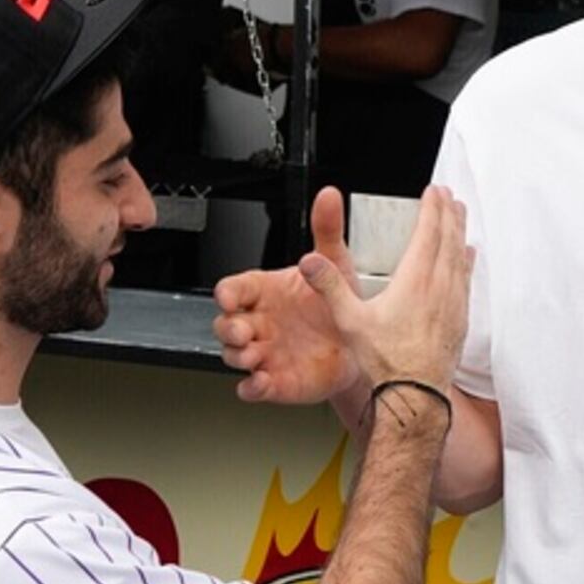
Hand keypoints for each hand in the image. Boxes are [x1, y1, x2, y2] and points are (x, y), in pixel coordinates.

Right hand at [213, 187, 361, 403]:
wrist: (359, 347)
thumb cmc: (337, 304)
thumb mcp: (335, 263)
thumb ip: (326, 230)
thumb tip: (329, 195)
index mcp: (265, 291)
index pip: (233, 288)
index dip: (228, 292)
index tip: (230, 295)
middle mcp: (258, 322)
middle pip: (225, 324)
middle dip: (228, 327)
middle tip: (243, 329)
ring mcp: (263, 352)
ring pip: (233, 355)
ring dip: (238, 356)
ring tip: (253, 355)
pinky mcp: (274, 381)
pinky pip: (253, 387)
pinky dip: (252, 387)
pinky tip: (259, 383)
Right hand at [298, 185, 470, 395]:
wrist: (416, 395)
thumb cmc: (386, 361)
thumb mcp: (350, 321)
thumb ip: (330, 287)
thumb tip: (310, 262)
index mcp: (415, 281)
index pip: (428, 232)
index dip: (431, 208)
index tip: (433, 192)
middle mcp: (440, 287)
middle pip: (449, 238)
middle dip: (449, 213)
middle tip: (448, 196)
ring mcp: (454, 303)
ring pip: (461, 257)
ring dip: (460, 232)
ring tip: (460, 216)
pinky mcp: (461, 319)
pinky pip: (467, 279)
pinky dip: (467, 260)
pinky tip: (468, 256)